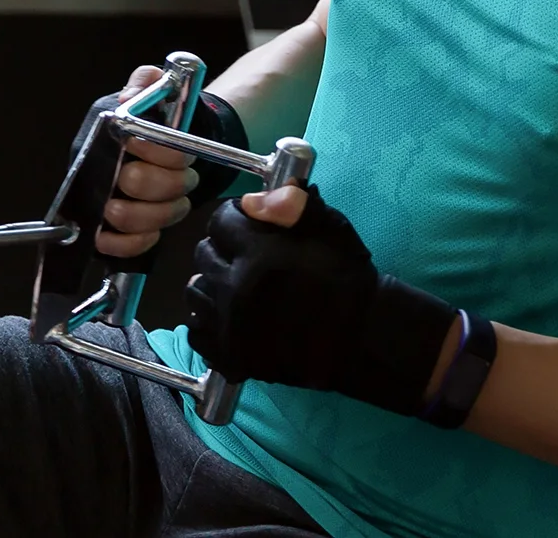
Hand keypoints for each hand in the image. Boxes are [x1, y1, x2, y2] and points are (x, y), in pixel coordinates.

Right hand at [94, 66, 198, 259]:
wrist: (166, 151)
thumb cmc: (158, 122)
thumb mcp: (155, 90)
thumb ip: (148, 80)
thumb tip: (140, 86)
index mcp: (104, 130)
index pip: (127, 142)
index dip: (160, 151)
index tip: (182, 153)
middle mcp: (96, 165)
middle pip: (132, 182)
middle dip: (169, 182)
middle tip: (187, 176)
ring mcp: (98, 198)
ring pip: (126, 217)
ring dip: (162, 211)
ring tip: (179, 198)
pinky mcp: (107, 228)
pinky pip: (114, 245)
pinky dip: (137, 241)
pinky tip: (154, 231)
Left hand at [184, 185, 459, 417]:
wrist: (362, 338)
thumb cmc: (347, 278)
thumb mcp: (330, 229)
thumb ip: (290, 206)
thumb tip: (252, 200)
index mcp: (259, 254)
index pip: (220, 221)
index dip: (235, 218)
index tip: (248, 226)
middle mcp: (237, 290)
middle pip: (204, 255)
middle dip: (222, 249)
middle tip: (245, 257)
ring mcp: (231, 328)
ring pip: (195, 292)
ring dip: (212, 284)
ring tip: (237, 286)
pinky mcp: (231, 357)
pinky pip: (198, 332)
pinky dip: (209, 322)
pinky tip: (231, 316)